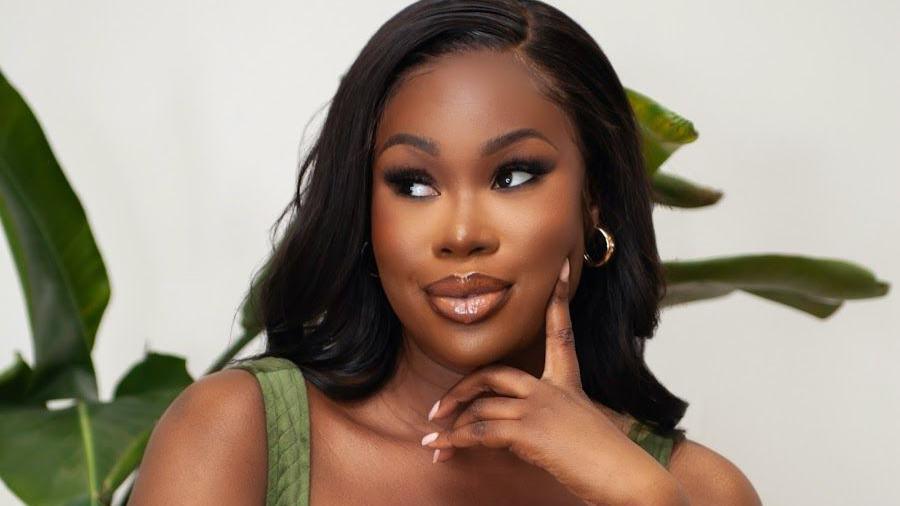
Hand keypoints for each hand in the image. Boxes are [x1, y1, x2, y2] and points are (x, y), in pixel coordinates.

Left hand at [419, 257, 680, 504]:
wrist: (629, 478)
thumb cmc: (611, 461)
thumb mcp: (583, 431)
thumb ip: (557, 421)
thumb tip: (525, 433)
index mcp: (569, 383)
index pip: (560, 333)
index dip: (558, 300)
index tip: (560, 270)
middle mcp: (552, 389)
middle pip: (495, 374)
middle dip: (462, 389)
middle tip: (440, 408)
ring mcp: (541, 407)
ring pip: (482, 406)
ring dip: (453, 426)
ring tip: (434, 440)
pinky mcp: (531, 431)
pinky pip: (480, 430)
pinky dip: (456, 440)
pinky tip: (442, 450)